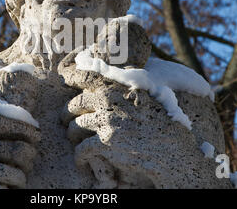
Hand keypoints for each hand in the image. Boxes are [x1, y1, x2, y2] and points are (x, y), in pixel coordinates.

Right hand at [0, 114, 40, 188]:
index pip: (9, 122)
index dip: (28, 129)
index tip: (37, 134)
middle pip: (17, 149)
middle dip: (30, 155)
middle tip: (30, 158)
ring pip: (13, 171)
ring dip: (21, 175)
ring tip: (20, 175)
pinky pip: (0, 189)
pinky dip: (9, 189)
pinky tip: (8, 187)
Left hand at [58, 51, 201, 187]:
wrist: (172, 147)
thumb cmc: (158, 120)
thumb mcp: (142, 93)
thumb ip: (121, 85)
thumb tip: (103, 75)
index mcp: (115, 86)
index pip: (83, 75)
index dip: (70, 78)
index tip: (65, 80)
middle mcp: (107, 101)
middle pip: (73, 104)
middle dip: (66, 114)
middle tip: (66, 120)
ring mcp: (106, 122)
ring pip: (74, 127)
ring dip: (72, 135)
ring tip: (75, 140)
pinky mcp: (106, 143)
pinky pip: (81, 149)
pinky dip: (79, 156)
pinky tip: (82, 160)